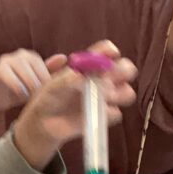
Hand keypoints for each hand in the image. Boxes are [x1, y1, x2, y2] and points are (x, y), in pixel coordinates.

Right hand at [0, 49, 66, 111]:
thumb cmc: (17, 88)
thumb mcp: (35, 83)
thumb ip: (49, 72)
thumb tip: (64, 57)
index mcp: (29, 57)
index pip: (43, 65)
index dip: (48, 80)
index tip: (52, 93)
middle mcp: (17, 56)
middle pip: (33, 66)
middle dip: (39, 83)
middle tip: (43, 97)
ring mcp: (4, 62)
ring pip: (21, 69)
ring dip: (29, 84)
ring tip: (32, 97)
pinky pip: (6, 75)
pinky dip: (16, 86)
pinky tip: (20, 95)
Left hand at [12, 45, 136, 168]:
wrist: (45, 123)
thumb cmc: (48, 98)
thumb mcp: (51, 86)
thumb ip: (65, 80)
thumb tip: (79, 76)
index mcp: (90, 65)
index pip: (107, 52)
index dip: (110, 51)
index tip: (110, 54)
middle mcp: (103, 79)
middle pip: (126, 69)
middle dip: (123, 70)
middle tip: (109, 77)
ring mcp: (106, 98)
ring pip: (127, 92)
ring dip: (120, 93)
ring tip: (104, 96)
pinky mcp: (105, 117)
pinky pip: (115, 114)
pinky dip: (108, 113)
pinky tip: (93, 114)